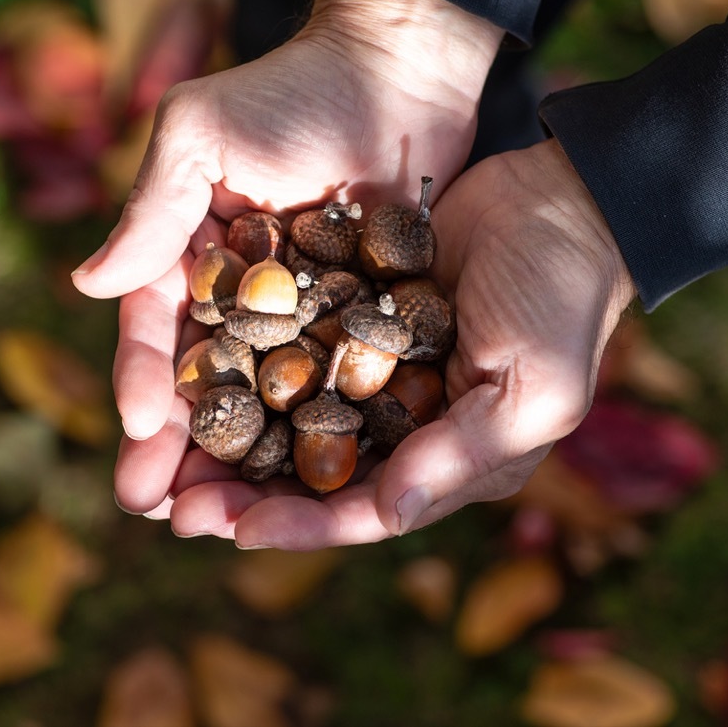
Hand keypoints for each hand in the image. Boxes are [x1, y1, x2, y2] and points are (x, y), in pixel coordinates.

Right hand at [71, 0, 503, 515]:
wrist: (398, 72)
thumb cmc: (292, 91)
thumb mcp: (199, 136)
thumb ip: (150, 211)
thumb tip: (86, 285)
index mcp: (190, 257)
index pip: (155, 330)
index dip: (143, 382)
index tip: (139, 431)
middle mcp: (240, 298)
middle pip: (202, 385)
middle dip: (174, 448)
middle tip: (154, 508)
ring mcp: (300, 316)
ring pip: (261, 404)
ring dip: (236, 463)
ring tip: (215, 521)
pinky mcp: (356, 324)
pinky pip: (331, 389)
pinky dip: (312, 438)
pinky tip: (302, 487)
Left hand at [168, 139, 636, 547]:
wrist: (561, 197)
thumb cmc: (563, 302)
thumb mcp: (532, 389)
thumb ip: (460, 455)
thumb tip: (386, 519)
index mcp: (449, 459)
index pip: (363, 509)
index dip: (299, 525)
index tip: (231, 529)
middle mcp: (405, 424)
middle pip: (311, 473)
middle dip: (244, 490)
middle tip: (172, 504)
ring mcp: (376, 369)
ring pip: (290, 415)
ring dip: (232, 433)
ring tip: (164, 445)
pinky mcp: (356, 317)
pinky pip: (293, 347)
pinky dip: (249, 362)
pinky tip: (197, 365)